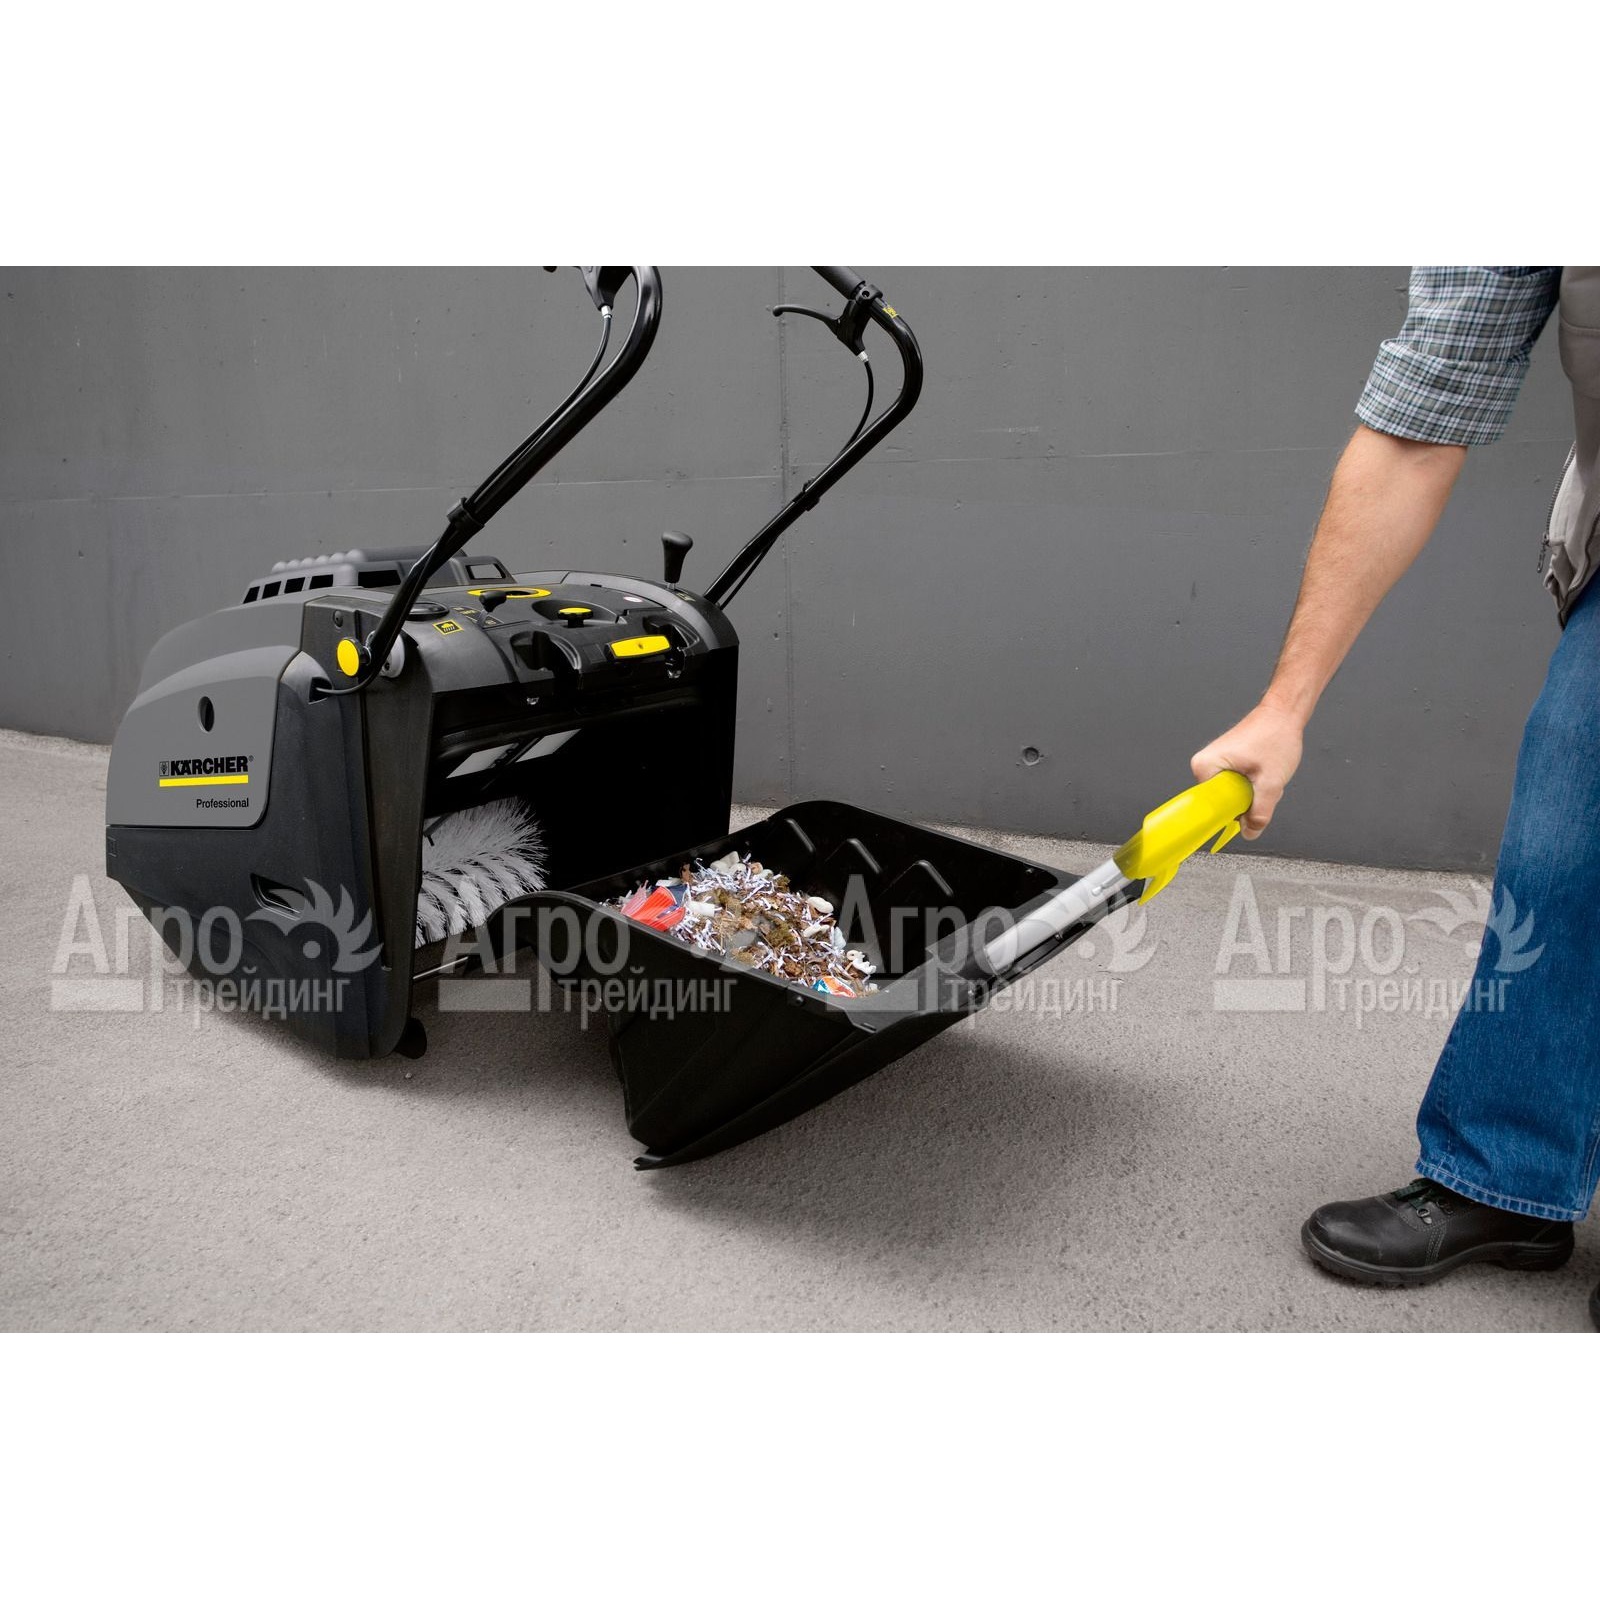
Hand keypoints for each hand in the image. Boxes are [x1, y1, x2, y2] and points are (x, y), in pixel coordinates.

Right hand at [1191, 702, 1304, 838]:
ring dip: (1252, 793)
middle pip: (1222, 803)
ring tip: (1265, 774)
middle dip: (1247, 801)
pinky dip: (1252, 785)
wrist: (1283, 713)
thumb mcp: (1271, 782)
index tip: (1250, 807)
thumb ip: (1260, 813)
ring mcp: (1213, 764)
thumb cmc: (1275, 736)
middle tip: (1263, 784)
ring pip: (1231, 796)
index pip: (1211, 807)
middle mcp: (1203, 765)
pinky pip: (1235, 787)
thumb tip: (1250, 832)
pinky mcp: (1224, 764)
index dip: (1233, 813)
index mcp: (1205, 767)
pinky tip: (1263, 772)